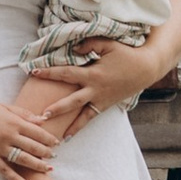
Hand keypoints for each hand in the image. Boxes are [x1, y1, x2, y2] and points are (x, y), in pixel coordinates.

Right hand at [0, 101, 55, 179]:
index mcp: (13, 122)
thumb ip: (23, 113)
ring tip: (48, 170)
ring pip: (23, 160)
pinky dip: (16, 179)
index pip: (37, 132)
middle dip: (46, 153)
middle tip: (54, 157)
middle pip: (33, 147)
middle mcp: (9, 136)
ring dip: (37, 166)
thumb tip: (42, 120)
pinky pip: (6, 171)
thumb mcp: (3, 107)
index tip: (56, 143)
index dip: (49, 138)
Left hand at [30, 36, 163, 134]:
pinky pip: (91, 117)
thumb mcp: (108, 44)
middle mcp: (95, 90)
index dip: (50, 72)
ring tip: (55, 135)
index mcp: (93, 74)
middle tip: (41, 115)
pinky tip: (69, 135)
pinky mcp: (105, 105)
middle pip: (72, 102)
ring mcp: (101, 99)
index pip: (66, 73)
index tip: (34, 71)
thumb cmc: (126, 54)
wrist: (146, 69)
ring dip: (68, 124)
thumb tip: (73, 49)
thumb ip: (89, 44)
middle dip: (56, 108)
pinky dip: (80, 126)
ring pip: (81, 115)